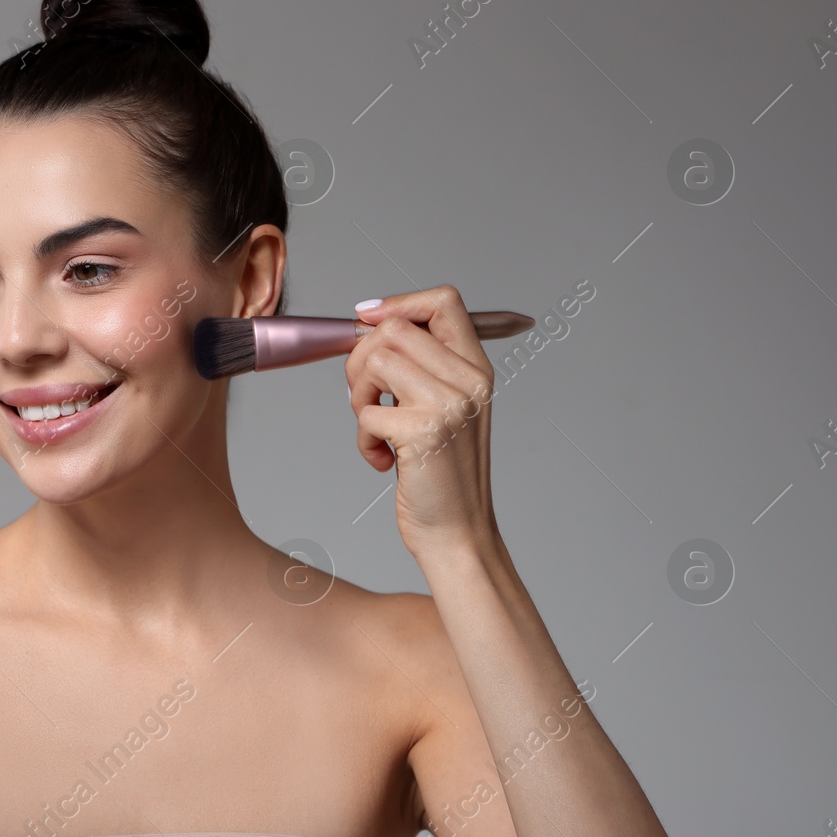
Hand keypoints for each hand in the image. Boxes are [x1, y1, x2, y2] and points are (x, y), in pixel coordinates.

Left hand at [345, 285, 500, 556]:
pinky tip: (384, 460)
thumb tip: (370, 324)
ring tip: (375, 428)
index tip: (367, 319)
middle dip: (360, 358)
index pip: (444, 301)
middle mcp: (469, 380)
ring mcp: (449, 404)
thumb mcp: (445, 410)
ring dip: (359, 396)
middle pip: (394, 328)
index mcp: (477, 369)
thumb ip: (421, 368)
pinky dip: (362, 439)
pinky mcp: (424, 430)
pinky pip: (366, 411)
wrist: (458, 535)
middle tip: (366, 397)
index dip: (398, 303)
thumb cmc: (442, 476)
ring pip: (375, 360)